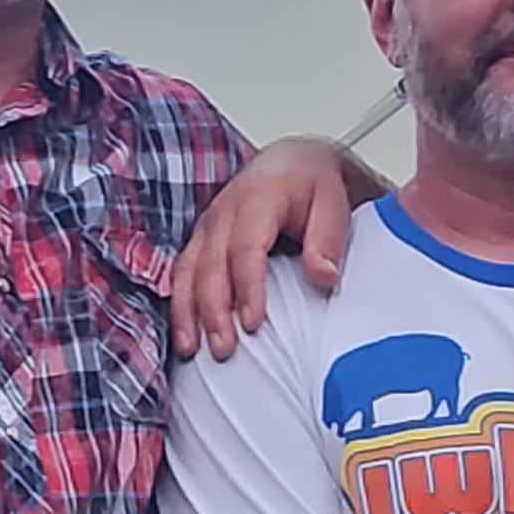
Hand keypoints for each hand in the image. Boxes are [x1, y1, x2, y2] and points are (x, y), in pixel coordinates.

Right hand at [168, 138, 356, 360]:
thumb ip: (327, 239)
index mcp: (257, 197)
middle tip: (223, 348)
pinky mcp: (200, 240)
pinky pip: (181, 273)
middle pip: (210, 264)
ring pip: (187, 270)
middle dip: (212, 310)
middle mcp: (224, 210)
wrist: (292, 164)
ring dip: (188, 312)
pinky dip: (180, 306)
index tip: (252, 322)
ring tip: (190, 349)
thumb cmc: (312, 185)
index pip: (245, 246)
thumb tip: (324, 276)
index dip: (246, 286)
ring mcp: (207, 225)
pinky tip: (184, 335)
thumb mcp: (333, 202)